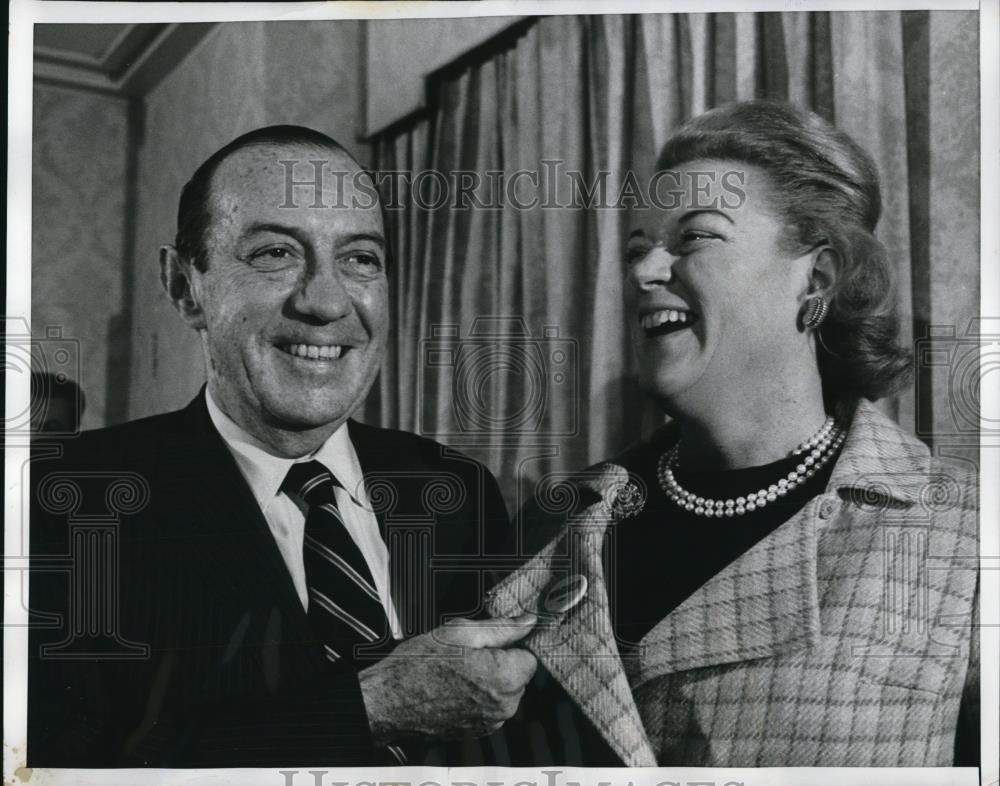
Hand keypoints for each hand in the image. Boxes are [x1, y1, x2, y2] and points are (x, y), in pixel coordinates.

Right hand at [359, 613, 537, 742]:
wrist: (387, 702)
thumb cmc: (419, 665)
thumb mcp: (461, 632)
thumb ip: (502, 628)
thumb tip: (528, 622)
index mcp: (505, 678)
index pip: (530, 656)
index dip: (509, 644)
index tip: (490, 641)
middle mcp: (503, 706)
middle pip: (518, 674)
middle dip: (499, 661)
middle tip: (465, 653)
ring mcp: (490, 722)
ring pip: (503, 690)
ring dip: (488, 679)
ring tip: (455, 671)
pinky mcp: (477, 731)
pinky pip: (489, 706)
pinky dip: (477, 696)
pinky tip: (452, 687)